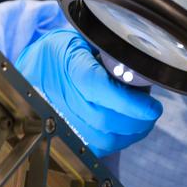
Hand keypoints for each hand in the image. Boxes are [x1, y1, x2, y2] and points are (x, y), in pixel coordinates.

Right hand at [16, 27, 162, 157]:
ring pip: (102, 139)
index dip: (129, 103)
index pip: (98, 88)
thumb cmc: (63, 50)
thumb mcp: (84, 38)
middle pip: (103, 120)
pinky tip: (127, 130)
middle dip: (136, 121)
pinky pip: (95, 148)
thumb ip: (110, 52)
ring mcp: (60, 118)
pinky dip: (117, 142)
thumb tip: (141, 69)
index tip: (152, 107)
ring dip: (130, 133)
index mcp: (67, 65)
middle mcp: (60, 95)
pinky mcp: (65, 134)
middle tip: (152, 110)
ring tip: (142, 119)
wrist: (34, 66)